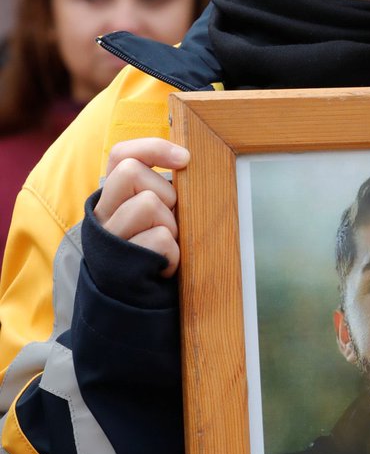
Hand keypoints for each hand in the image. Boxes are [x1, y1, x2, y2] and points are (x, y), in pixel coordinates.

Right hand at [94, 138, 190, 277]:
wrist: (136, 304)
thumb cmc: (153, 252)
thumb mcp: (153, 217)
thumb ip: (157, 189)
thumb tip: (185, 160)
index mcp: (109, 198)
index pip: (120, 155)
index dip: (153, 148)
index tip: (185, 158)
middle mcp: (101, 215)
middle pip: (131, 172)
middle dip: (164, 192)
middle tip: (170, 220)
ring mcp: (108, 239)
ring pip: (148, 204)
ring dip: (170, 225)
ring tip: (165, 246)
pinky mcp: (121, 263)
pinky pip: (161, 239)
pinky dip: (173, 254)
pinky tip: (164, 265)